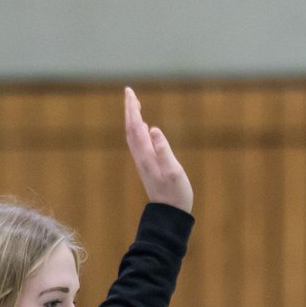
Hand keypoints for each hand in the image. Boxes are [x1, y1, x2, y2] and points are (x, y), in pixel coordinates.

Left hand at [123, 87, 193, 213]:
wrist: (169, 214)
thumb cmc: (175, 193)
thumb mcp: (173, 171)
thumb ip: (163, 150)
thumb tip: (153, 129)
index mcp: (146, 155)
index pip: (135, 126)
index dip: (132, 108)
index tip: (129, 91)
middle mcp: (141, 157)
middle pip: (131, 128)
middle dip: (130, 109)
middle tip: (129, 92)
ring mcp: (143, 162)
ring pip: (133, 135)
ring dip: (132, 119)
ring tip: (134, 105)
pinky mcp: (148, 167)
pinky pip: (138, 143)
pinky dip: (138, 130)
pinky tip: (143, 127)